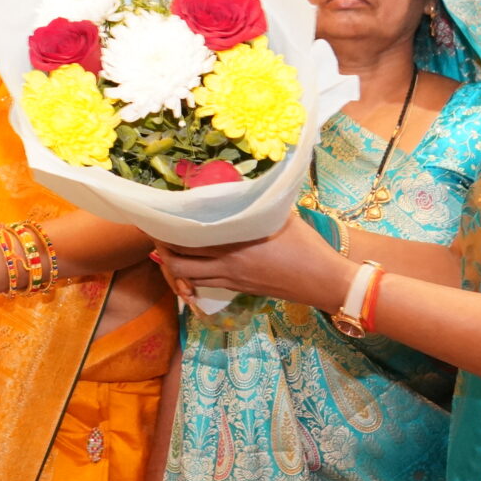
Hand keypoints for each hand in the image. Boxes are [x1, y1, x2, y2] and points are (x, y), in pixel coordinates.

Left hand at [155, 217, 354, 310]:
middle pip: (179, 264)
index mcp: (235, 243)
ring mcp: (232, 281)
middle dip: (164, 250)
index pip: (188, 239)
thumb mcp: (280, 216)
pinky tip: (194, 264)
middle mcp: (227, 264)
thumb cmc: (306, 245)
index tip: (158, 217)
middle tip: (159, 234)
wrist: (323, 281)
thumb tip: (239, 190)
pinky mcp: (240, 290)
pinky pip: (206, 284)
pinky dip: (193, 276)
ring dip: (176, 265)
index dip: (167, 231)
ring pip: (189, 278)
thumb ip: (255, 206)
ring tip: (171, 249)